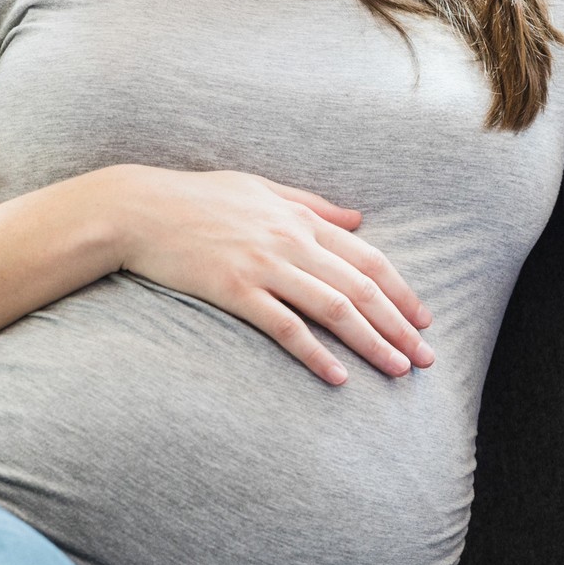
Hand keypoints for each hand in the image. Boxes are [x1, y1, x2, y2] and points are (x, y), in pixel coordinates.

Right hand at [103, 166, 433, 384]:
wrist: (138, 208)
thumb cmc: (197, 197)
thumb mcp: (260, 187)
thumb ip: (312, 204)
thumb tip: (359, 217)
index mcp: (301, 218)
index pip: (368, 258)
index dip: (402, 292)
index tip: (424, 320)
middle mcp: (291, 240)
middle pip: (361, 288)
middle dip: (400, 325)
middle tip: (426, 358)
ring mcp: (264, 265)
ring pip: (335, 308)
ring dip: (372, 342)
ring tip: (398, 370)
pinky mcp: (235, 289)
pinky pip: (286, 327)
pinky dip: (316, 353)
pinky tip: (338, 377)